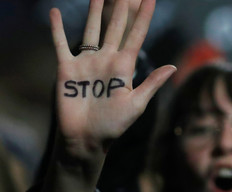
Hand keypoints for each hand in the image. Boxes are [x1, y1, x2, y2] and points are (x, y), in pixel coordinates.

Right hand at [50, 0, 175, 158]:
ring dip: (95, 11)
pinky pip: (61, 44)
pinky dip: (57, 28)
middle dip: (121, 7)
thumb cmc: (114, 125)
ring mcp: (87, 62)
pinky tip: (56, 12)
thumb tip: (173, 66)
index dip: (143, 16)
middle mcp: (106, 59)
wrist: (87, 138)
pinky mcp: (67, 69)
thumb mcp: (136, 104)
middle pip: (115, 27)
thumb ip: (151, 83)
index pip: (136, 35)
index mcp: (124, 66)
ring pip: (91, 30)